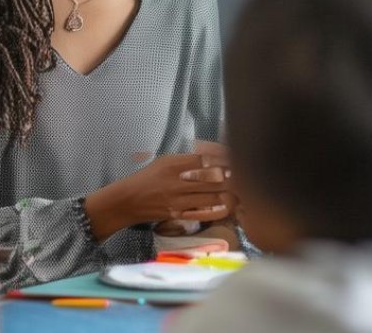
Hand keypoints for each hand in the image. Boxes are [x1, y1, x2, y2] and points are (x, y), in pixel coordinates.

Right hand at [85, 152, 234, 239]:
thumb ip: (187, 160)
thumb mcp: (164, 161)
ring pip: (210, 196)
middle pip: (211, 179)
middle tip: (243, 176)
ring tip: (240, 191)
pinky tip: (227, 206)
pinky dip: (216, 209)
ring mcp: (178, 199)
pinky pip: (202, 213)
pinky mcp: (178, 214)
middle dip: (230, 178)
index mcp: (174, 164)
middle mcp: (177, 181)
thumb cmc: (147, 177)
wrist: (128, 201)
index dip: (222, 162)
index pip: (204, 161)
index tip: (234, 161)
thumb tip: (212, 157)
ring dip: (227, 194)